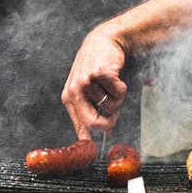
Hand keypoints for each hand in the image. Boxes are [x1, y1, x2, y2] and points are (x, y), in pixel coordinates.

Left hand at [61, 24, 126, 139]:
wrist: (103, 42)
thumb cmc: (95, 68)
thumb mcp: (85, 90)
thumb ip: (88, 112)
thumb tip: (96, 137)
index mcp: (69, 98)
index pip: (79, 126)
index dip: (90, 140)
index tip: (97, 150)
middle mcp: (75, 91)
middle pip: (93, 123)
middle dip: (108, 124)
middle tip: (114, 118)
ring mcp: (87, 81)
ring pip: (111, 106)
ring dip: (117, 98)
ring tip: (111, 85)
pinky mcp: (101, 73)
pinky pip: (119, 92)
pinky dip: (122, 88)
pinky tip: (116, 77)